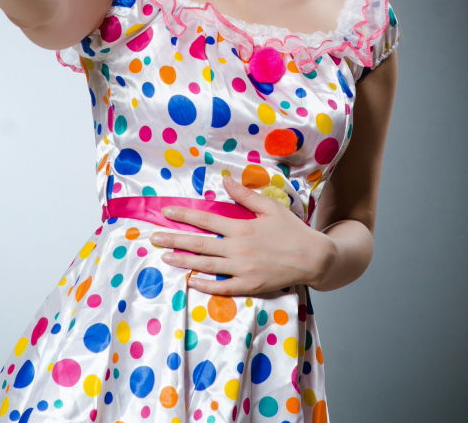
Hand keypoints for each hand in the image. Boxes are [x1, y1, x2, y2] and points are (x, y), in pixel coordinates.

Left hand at [149, 174, 335, 296]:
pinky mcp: (249, 286)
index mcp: (242, 228)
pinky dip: (205, 285)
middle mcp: (238, 250)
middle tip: (154, 238)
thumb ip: (244, 196)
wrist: (313, 258)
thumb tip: (224, 180)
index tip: (166, 212)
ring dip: (184, 261)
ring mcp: (243, 270)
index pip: (206, 220)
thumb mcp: (269, 207)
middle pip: (199, 244)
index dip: (184, 215)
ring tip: (166, 257)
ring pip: (206, 266)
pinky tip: (191, 282)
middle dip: (174, 240)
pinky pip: (222, 288)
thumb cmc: (291, 230)